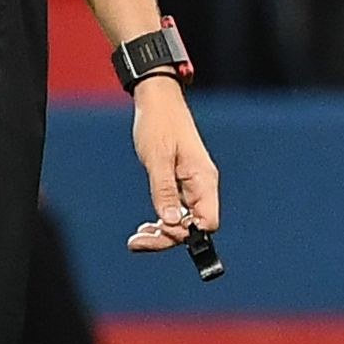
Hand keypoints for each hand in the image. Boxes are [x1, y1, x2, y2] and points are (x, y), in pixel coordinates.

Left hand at [124, 77, 222, 254]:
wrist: (159, 101)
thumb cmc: (159, 124)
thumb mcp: (158, 158)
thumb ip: (165, 191)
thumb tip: (170, 222)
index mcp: (203, 180)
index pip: (206, 223)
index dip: (185, 233)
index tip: (160, 229)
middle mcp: (202, 187)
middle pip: (193, 228)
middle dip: (167, 238)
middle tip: (136, 242)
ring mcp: (192, 187)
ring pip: (183, 222)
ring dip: (162, 233)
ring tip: (137, 237)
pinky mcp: (181, 185)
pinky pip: (176, 212)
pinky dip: (162, 221)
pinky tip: (145, 226)